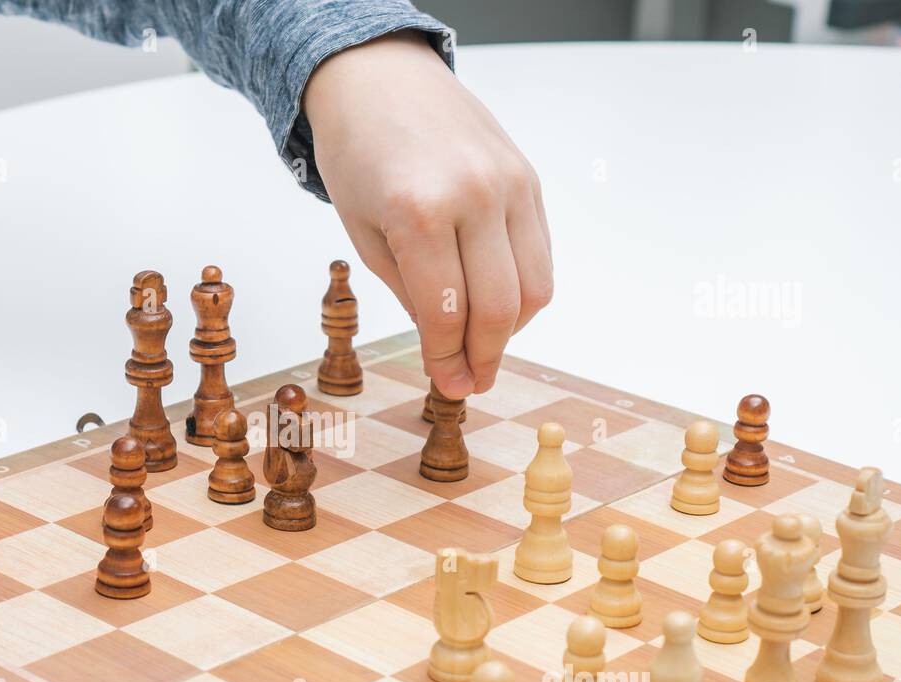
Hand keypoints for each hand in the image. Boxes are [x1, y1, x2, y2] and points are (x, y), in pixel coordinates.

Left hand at [302, 31, 551, 398]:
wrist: (380, 78)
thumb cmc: (359, 156)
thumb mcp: (364, 233)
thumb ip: (410, 292)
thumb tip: (448, 347)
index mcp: (418, 211)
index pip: (447, 313)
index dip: (448, 360)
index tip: (448, 384)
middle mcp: (473, 195)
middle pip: (499, 307)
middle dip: (485, 357)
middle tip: (471, 381)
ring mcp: (509, 184)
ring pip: (534, 287)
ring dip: (511, 330)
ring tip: (483, 344)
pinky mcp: (529, 179)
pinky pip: (540, 254)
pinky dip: (524, 291)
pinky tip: (495, 302)